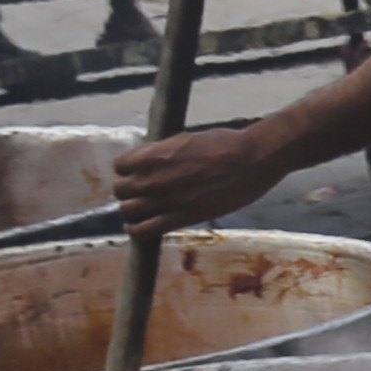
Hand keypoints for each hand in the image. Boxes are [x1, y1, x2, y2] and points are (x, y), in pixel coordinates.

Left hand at [116, 110, 305, 232]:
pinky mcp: (179, 218)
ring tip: (141, 212)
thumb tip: (154, 162)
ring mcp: (163, 200)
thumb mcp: (185, 139)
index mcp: (152, 155)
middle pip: (120, 190)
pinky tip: (139, 228)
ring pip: (127, 211)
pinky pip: (143, 231)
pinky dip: (136, 231)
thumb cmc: (224, 144)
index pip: (120, 166)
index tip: (136, 173)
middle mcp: (151, 178)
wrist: (250, 160)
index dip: (127, 170)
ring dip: (132, 211)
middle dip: (128, 191)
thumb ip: (163, 153)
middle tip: (140, 193)